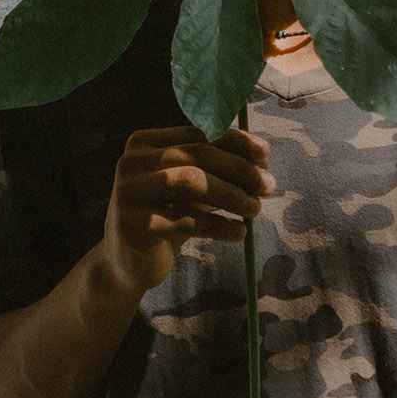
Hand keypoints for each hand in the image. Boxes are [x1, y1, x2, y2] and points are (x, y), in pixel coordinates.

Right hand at [96, 127, 273, 296]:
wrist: (127, 264)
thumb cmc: (166, 219)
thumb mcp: (188, 189)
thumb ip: (216, 169)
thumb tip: (262, 158)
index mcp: (144, 143)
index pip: (197, 133)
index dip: (236, 142)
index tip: (266, 156)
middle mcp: (132, 162)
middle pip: (197, 154)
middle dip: (240, 169)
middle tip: (269, 187)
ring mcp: (130, 192)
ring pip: (192, 181)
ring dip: (232, 195)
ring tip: (255, 210)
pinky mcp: (135, 225)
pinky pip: (188, 220)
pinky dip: (220, 226)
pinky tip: (239, 233)